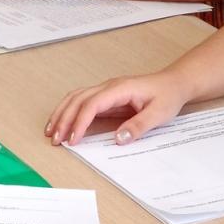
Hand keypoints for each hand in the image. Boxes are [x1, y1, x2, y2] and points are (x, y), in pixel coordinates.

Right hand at [45, 71, 191, 145]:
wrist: (174, 83)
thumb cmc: (167, 96)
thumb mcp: (159, 114)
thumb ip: (138, 126)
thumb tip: (118, 139)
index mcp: (120, 89)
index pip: (92, 104)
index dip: (80, 122)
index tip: (73, 139)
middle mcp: (108, 86)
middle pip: (77, 100)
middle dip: (63, 119)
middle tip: (55, 140)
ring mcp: (106, 90)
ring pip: (75, 98)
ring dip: (61, 114)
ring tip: (50, 132)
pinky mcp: (106, 97)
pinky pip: (81, 101)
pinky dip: (69, 111)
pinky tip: (62, 123)